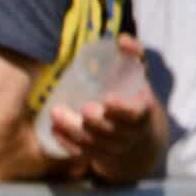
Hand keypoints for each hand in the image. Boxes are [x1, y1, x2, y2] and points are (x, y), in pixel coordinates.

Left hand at [44, 37, 163, 183]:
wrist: (138, 129)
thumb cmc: (134, 93)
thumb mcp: (139, 73)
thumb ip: (134, 54)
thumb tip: (121, 40)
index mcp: (141, 114)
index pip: (135, 115)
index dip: (122, 109)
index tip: (107, 100)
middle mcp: (129, 135)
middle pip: (109, 132)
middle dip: (91, 122)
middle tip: (75, 108)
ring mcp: (113, 148)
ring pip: (93, 144)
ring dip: (72, 131)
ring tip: (55, 115)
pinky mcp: (99, 155)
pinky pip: (82, 154)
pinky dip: (67, 144)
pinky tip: (54, 131)